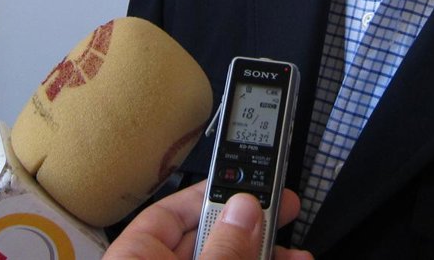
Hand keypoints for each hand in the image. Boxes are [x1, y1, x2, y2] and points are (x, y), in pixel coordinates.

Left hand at [104, 182, 311, 259]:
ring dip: (265, 253)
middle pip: (206, 237)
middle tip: (284, 209)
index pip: (170, 212)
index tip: (248, 181)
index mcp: (135, 258)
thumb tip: (245, 207)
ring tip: (298, 253)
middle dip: (250, 225)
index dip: (212, 193)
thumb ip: (222, 249)